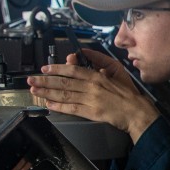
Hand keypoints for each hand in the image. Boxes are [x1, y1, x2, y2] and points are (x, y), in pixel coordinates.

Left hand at [28, 48, 158, 142]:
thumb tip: (86, 56)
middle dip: (45, 81)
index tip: (45, 69)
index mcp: (98, 76)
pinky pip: (71, 108)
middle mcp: (92, 87)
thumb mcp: (116, 72)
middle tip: (32, 80)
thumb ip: (100, 63)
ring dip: (47, 92)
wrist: (137, 112)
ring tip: (35, 91)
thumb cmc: (128, 93)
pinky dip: (58, 106)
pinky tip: (49, 104)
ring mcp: (90, 100)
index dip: (57, 69)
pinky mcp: (91, 113)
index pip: (73, 70)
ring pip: (64, 94)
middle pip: (64, 82)